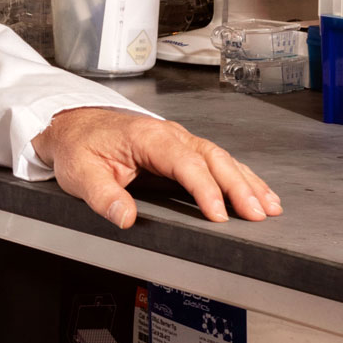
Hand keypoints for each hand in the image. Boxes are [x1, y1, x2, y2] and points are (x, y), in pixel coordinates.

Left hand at [33, 107, 280, 231]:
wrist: (73, 125)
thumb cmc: (79, 146)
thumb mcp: (80, 173)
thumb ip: (102, 195)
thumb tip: (125, 218)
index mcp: (147, 136)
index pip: (185, 162)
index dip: (204, 189)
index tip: (218, 214)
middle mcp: (169, 134)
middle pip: (213, 158)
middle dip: (239, 187)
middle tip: (258, 214)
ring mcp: (179, 140)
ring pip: (221, 158)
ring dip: (247, 182)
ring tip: (269, 207)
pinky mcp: (182, 149)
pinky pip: (216, 161)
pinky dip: (240, 176)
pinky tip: (256, 192)